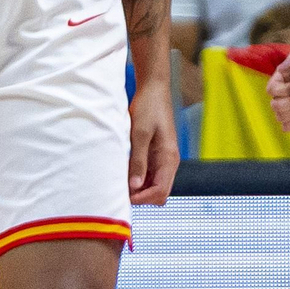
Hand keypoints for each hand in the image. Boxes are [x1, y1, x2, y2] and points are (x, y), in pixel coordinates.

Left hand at [128, 79, 178, 205]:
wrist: (153, 89)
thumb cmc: (148, 108)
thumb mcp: (139, 134)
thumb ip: (138, 161)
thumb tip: (135, 186)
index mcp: (169, 158)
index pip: (161, 192)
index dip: (143, 199)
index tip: (124, 196)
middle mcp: (170, 162)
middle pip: (160, 193)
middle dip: (142, 197)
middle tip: (120, 190)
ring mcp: (164, 159)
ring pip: (154, 186)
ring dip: (139, 189)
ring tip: (120, 182)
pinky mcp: (157, 155)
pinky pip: (150, 175)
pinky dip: (139, 179)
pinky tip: (125, 173)